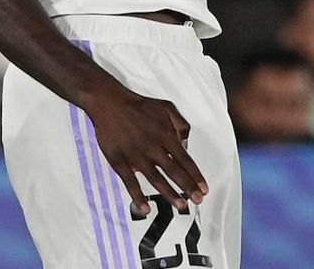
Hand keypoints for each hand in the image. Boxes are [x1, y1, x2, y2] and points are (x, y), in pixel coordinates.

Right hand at [84, 81, 208, 214]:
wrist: (110, 104)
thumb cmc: (140, 106)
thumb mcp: (167, 107)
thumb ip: (181, 124)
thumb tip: (186, 143)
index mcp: (166, 135)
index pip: (185, 160)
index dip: (196, 176)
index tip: (204, 188)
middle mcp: (153, 148)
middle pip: (174, 172)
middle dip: (188, 188)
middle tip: (198, 201)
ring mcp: (136, 156)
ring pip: (156, 180)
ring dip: (170, 194)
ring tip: (181, 206)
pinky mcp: (120, 162)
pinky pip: (130, 183)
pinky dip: (138, 197)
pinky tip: (145, 209)